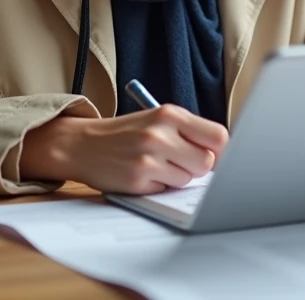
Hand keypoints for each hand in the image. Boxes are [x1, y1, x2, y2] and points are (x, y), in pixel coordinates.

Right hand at [20, 104, 228, 194]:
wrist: (82, 143)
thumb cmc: (125, 133)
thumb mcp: (156, 119)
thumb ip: (188, 131)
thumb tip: (223, 154)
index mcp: (169, 113)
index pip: (217, 135)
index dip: (221, 150)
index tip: (214, 155)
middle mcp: (160, 133)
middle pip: (207, 162)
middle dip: (199, 167)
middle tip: (181, 162)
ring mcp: (148, 158)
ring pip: (188, 179)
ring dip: (177, 177)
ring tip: (157, 166)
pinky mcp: (138, 180)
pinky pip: (166, 190)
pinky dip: (160, 187)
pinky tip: (144, 175)